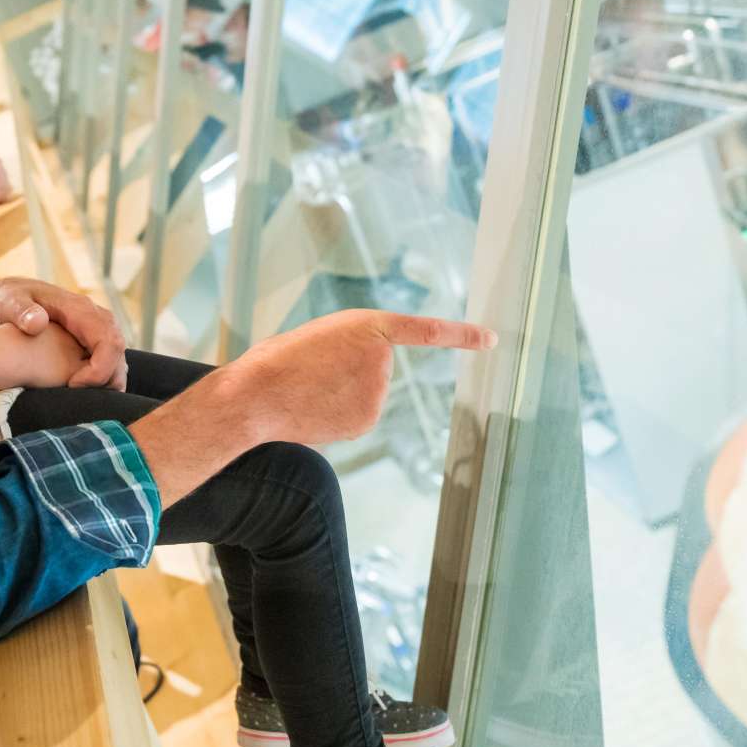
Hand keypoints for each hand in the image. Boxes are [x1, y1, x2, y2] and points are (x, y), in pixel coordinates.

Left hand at [0, 279, 125, 389]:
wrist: (14, 295)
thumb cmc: (11, 299)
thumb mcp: (10, 300)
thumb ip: (20, 310)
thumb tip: (38, 323)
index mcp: (81, 310)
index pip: (109, 342)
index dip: (98, 369)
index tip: (73, 385)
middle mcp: (97, 318)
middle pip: (118, 354)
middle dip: (105, 381)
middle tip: (76, 397)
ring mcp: (98, 329)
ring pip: (118, 360)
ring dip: (106, 384)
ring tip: (78, 398)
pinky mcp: (95, 340)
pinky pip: (110, 362)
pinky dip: (102, 381)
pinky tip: (79, 392)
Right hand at [226, 309, 495, 445]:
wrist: (256, 396)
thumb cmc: (275, 362)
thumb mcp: (316, 338)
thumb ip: (348, 349)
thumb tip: (354, 378)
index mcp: (369, 325)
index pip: (427, 331)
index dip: (461, 335)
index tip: (490, 339)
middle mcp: (382, 359)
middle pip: (376, 368)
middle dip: (349, 371)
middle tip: (312, 370)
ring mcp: (377, 393)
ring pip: (366, 394)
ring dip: (341, 394)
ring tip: (308, 389)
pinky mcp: (367, 421)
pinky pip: (358, 416)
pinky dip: (338, 414)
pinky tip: (313, 409)